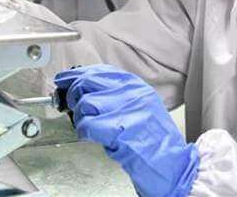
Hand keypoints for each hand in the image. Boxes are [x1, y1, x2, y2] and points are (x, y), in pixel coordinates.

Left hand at [54, 65, 199, 196]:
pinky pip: (88, 125)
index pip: (99, 71)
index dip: (76, 75)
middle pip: (88, 82)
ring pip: (85, 103)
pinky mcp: (120, 129)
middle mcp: (131, 93)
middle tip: (70, 105)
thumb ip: (114, 95)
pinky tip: (90, 136)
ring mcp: (126, 109)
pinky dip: (84, 132)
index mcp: (135, 85)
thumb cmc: (155, 140)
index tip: (63, 80)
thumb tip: (83, 90)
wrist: (172, 164)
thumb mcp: (139, 106)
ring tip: (88, 127)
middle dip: (73, 94)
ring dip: (80, 117)